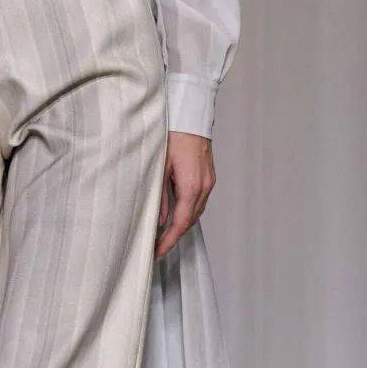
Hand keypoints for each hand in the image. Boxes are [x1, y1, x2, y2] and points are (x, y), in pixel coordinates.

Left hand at [154, 130, 214, 258]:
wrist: (190, 115)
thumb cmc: (172, 136)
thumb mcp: (159, 166)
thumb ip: (159, 195)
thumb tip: (159, 219)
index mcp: (191, 186)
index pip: (180, 223)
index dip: (168, 240)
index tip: (157, 252)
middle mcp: (204, 187)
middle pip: (189, 221)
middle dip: (174, 237)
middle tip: (157, 248)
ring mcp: (209, 182)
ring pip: (195, 212)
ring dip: (181, 225)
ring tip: (164, 236)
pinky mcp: (208, 176)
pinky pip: (198, 201)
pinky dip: (187, 212)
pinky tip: (175, 215)